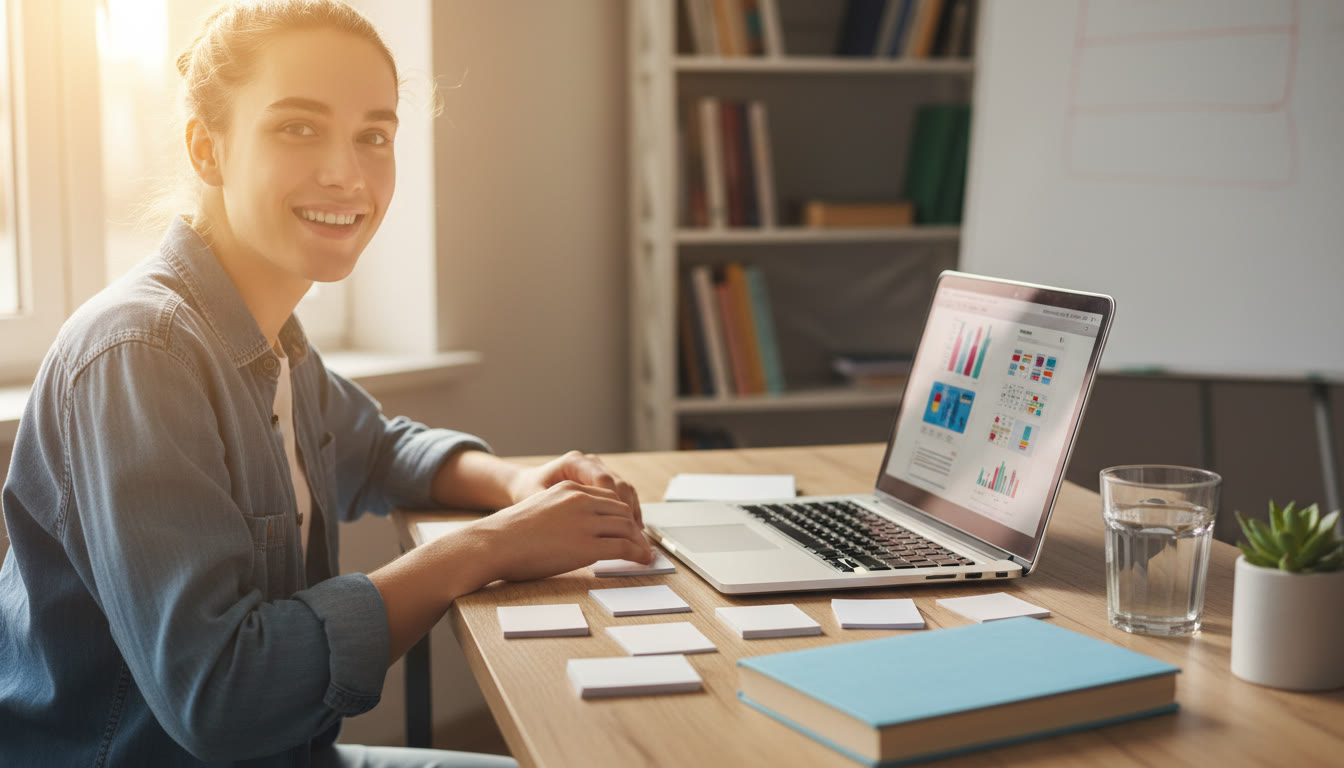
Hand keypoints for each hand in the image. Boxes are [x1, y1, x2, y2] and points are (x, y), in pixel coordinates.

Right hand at [474, 480, 653, 581]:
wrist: (492, 544)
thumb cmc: (508, 534)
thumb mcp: (538, 509)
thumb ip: (561, 513)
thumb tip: (572, 530)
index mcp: (568, 489)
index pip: (608, 498)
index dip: (622, 514)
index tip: (628, 527)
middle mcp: (580, 500)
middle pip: (621, 510)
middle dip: (635, 527)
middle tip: (642, 542)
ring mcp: (585, 522)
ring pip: (626, 527)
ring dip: (640, 541)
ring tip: (645, 552)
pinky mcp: (587, 546)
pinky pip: (623, 547)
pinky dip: (638, 553)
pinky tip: (643, 560)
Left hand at [509, 450, 643, 527]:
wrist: (523, 486)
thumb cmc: (527, 495)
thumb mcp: (538, 503)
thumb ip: (561, 513)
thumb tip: (587, 531)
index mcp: (573, 462)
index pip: (604, 481)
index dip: (617, 506)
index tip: (622, 530)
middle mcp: (588, 463)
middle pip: (619, 484)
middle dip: (628, 513)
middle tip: (635, 538)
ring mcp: (597, 470)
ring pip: (625, 489)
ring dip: (632, 514)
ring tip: (636, 539)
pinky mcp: (602, 482)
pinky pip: (622, 495)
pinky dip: (628, 513)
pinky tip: (632, 531)